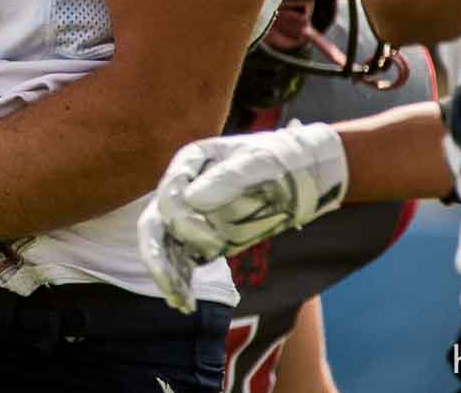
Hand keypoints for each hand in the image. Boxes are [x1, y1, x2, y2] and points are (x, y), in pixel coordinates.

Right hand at [138, 122, 348, 314]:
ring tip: (182, 302)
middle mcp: (185, 187)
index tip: (213, 242)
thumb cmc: (281, 158)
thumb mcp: (261, 163)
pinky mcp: (205, 236)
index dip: (182, 221)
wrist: (305, 172)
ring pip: (165, 245)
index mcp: (191, 163)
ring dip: (168, 274)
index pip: (170, 194)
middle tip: (174, 284)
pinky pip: (183, 258)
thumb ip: (229, 178)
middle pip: (156, 222)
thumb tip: (192, 200)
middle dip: (159, 256)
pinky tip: (186, 302)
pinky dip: (182, 279)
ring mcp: (193, 213)